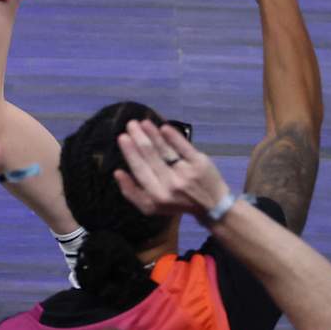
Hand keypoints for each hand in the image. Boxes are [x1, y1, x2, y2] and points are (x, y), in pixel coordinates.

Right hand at [114, 120, 230, 219]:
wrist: (213, 206)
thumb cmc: (176, 204)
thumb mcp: (151, 207)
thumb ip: (132, 193)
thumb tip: (117, 172)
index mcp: (157, 195)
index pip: (139, 169)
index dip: (130, 152)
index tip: (122, 137)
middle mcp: (171, 184)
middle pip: (151, 155)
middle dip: (139, 138)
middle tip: (130, 124)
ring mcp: (186, 172)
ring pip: (165, 149)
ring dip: (152, 133)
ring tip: (143, 122)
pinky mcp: (200, 163)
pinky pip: (184, 146)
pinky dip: (173, 136)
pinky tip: (163, 127)